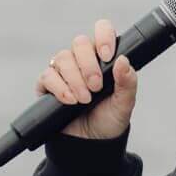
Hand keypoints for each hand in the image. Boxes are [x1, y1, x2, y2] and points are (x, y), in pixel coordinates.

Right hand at [37, 20, 138, 141]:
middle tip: (96, 87)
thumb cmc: (108, 121)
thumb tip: (123, 60)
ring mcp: (64, 72)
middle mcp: (82, 61)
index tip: (107, 55)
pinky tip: (69, 100)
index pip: (102, 31)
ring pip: (63, 58)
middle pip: (79, 43)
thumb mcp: (124, 104)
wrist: (89, 144)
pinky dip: (59, 87)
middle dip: (88, 65)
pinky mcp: (48, 86)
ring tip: (84, 100)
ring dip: (75, 79)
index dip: (103, 37)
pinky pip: (48, 76)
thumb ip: (128, 82)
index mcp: (103, 58)